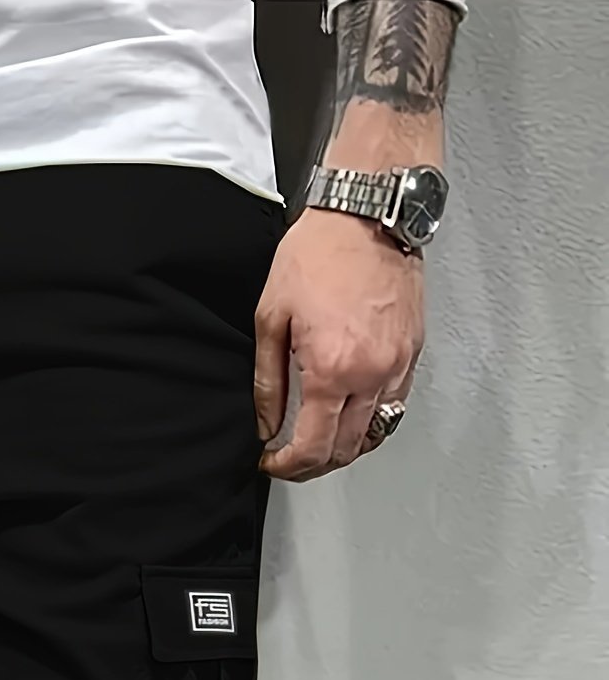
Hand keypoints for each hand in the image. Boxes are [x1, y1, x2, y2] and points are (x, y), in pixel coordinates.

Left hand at [255, 207, 424, 481]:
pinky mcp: (413, 351)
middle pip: (346, 450)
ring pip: (375, 433)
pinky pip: (394, 405)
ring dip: (344, 447)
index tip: (273, 462)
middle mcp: (372, 374)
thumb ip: (267, 382)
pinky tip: (349, 414)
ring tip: (319, 441)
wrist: (368, 212)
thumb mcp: (272, 318)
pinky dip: (370, 421)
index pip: (313, 448)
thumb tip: (266, 423)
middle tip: (292, 459)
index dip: (288, 467)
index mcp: (332, 370)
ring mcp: (397, 365)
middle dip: (315, 465)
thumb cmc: (320, 253)